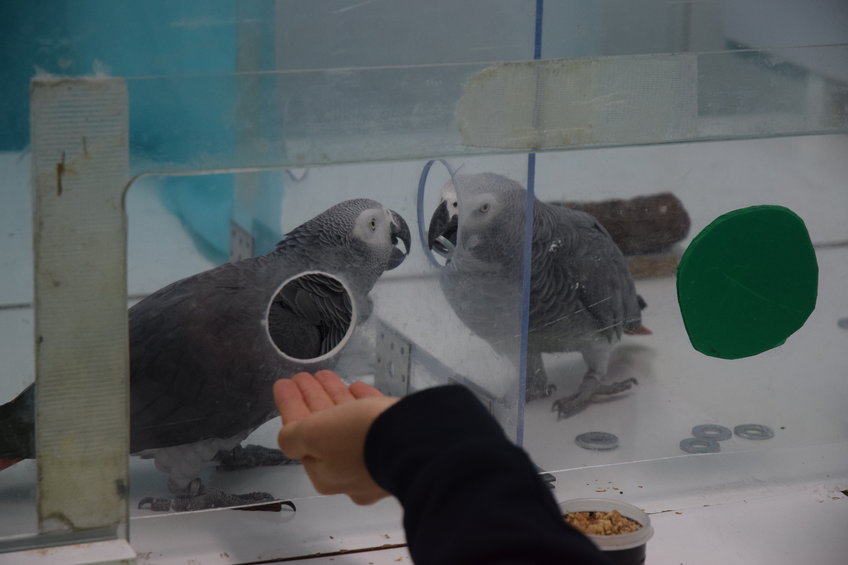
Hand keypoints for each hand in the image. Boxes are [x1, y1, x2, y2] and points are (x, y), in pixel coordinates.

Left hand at [274, 370, 398, 504]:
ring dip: (335, 397)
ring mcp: (376, 459)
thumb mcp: (314, 435)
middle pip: (323, 430)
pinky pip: (375, 421)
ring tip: (325, 375)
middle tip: (304, 377)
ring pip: (349, 423)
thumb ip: (293, 435)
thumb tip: (288, 438)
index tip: (284, 384)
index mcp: (326, 475)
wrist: (416, 439)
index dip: (290, 406)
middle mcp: (351, 472)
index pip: (299, 435)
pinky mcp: (399, 444)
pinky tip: (357, 388)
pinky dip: (362, 403)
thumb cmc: (361, 440)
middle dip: (312, 400)